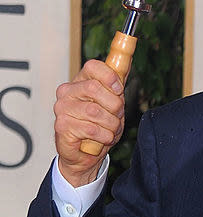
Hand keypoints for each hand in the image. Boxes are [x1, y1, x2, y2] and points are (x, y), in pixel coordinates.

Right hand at [54, 59, 125, 186]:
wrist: (84, 155)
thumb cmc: (99, 128)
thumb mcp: (113, 105)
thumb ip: (117, 86)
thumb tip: (127, 61)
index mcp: (80, 82)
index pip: (92, 66)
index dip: (109, 76)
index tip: (119, 89)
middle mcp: (67, 92)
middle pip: (94, 88)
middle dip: (114, 105)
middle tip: (116, 116)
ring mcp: (62, 108)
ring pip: (95, 111)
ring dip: (111, 124)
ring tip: (110, 130)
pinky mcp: (62, 126)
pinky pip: (92, 129)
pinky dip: (104, 136)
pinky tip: (102, 139)